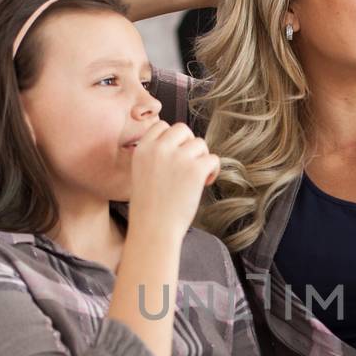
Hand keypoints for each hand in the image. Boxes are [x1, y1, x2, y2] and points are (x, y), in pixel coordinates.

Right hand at [125, 119, 220, 239]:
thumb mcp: (142, 174)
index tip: (176, 155)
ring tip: (196, 178)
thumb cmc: (149, 208)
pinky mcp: (195, 169)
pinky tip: (205, 183)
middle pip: (183, 129)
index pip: (162, 126)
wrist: (153, 229)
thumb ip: (157, 156)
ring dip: (201, 159)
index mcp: (142, 148)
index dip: (173, 140)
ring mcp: (178, 157)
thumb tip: (181, 145)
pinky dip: (213, 170)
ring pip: (200, 143)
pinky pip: (212, 158)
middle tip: (189, 165)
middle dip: (189, 145)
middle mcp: (159, 148)